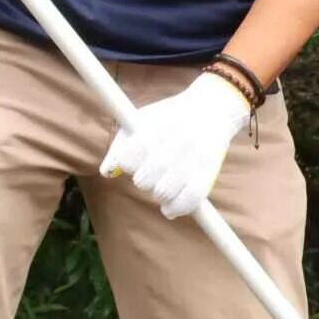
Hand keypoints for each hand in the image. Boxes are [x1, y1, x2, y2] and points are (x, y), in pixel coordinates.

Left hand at [99, 73, 252, 219]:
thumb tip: (106, 172)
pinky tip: (170, 208)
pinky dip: (176, 208)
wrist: (212, 109)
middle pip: (143, 180)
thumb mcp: (142, 120)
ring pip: (163, 193)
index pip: (127, 159)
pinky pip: (189, 199)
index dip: (127, 164)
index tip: (134, 160)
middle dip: (143, 180)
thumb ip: (121, 145)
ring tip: (162, 187)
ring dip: (159, 194)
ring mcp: (194, 158)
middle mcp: (176, 142)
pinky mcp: (209, 172)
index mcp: (156, 128)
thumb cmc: (169, 117)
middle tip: (151, 173)